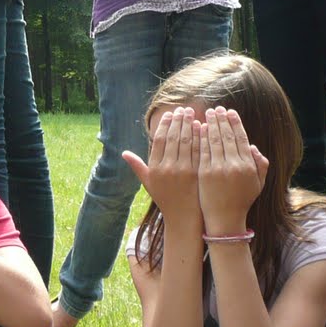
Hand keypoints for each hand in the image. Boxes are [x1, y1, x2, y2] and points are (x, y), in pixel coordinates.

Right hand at [122, 106, 201, 227]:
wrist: (183, 217)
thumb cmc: (165, 199)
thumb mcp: (148, 183)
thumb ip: (137, 166)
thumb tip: (123, 153)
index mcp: (154, 168)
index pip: (159, 139)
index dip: (164, 124)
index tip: (170, 114)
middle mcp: (167, 168)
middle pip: (173, 137)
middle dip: (178, 120)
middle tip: (183, 109)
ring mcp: (182, 170)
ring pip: (186, 141)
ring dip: (189, 125)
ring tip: (192, 113)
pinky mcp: (196, 173)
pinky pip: (198, 150)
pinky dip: (200, 137)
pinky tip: (202, 127)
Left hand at [195, 107, 267, 233]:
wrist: (224, 220)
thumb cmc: (242, 201)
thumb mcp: (258, 184)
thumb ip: (261, 165)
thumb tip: (254, 147)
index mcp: (248, 165)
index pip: (241, 138)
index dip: (235, 123)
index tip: (230, 112)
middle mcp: (234, 165)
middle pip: (226, 135)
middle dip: (221, 119)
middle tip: (216, 108)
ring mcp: (218, 168)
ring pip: (213, 140)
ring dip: (210, 124)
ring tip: (207, 113)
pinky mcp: (204, 173)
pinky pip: (202, 150)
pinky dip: (200, 137)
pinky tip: (198, 128)